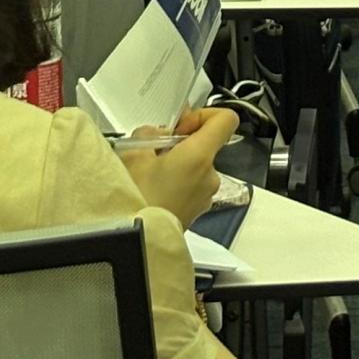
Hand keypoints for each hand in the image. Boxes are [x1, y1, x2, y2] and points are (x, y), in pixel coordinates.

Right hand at [117, 106, 238, 225]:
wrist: (134, 243)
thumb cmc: (135, 198)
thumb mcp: (133, 153)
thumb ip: (150, 132)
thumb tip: (160, 132)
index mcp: (200, 156)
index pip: (226, 120)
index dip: (203, 115)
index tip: (181, 125)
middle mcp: (210, 176)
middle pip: (206, 146)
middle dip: (180, 144)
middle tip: (152, 153)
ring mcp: (205, 196)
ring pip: (196, 167)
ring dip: (176, 165)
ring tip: (148, 175)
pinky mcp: (196, 211)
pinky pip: (191, 187)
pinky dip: (176, 183)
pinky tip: (152, 191)